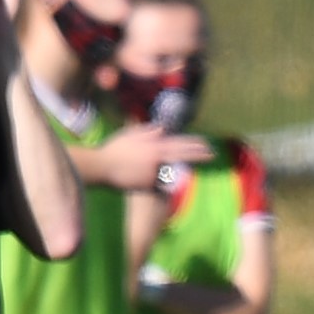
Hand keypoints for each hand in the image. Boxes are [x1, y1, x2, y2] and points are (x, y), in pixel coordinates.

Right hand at [85, 126, 210, 190]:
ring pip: (171, 170)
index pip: (179, 143)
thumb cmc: (113, 149)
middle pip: (182, 155)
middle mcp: (157, 158)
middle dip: (199, 155)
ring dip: (175, 169)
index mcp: (154, 145)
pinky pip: (159, 183)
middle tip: (212, 154)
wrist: (101, 166)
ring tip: (173, 168)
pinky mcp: (149, 184)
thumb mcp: (130, 134)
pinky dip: (160, 182)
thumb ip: (148, 131)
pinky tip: (155, 182)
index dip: (194, 144)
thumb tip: (163, 129)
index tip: (206, 144)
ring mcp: (155, 172)